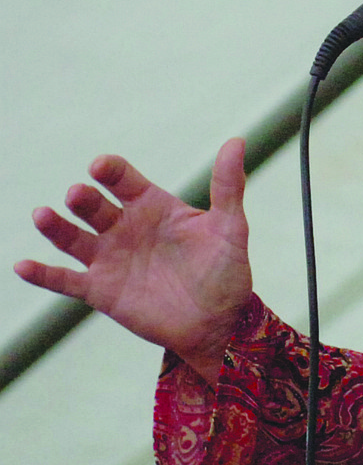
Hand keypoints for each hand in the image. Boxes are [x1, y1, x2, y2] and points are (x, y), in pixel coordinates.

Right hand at [14, 138, 252, 384]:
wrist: (220, 322)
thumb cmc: (226, 270)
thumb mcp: (230, 226)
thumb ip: (228, 186)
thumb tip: (236, 142)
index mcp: (153, 206)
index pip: (123, 179)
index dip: (110, 170)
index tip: (102, 166)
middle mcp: (126, 227)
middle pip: (94, 206)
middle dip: (84, 199)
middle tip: (78, 195)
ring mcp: (110, 259)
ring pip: (72, 238)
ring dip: (55, 227)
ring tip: (42, 215)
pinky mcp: (101, 291)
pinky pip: (65, 280)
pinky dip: (43, 274)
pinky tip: (23, 266)